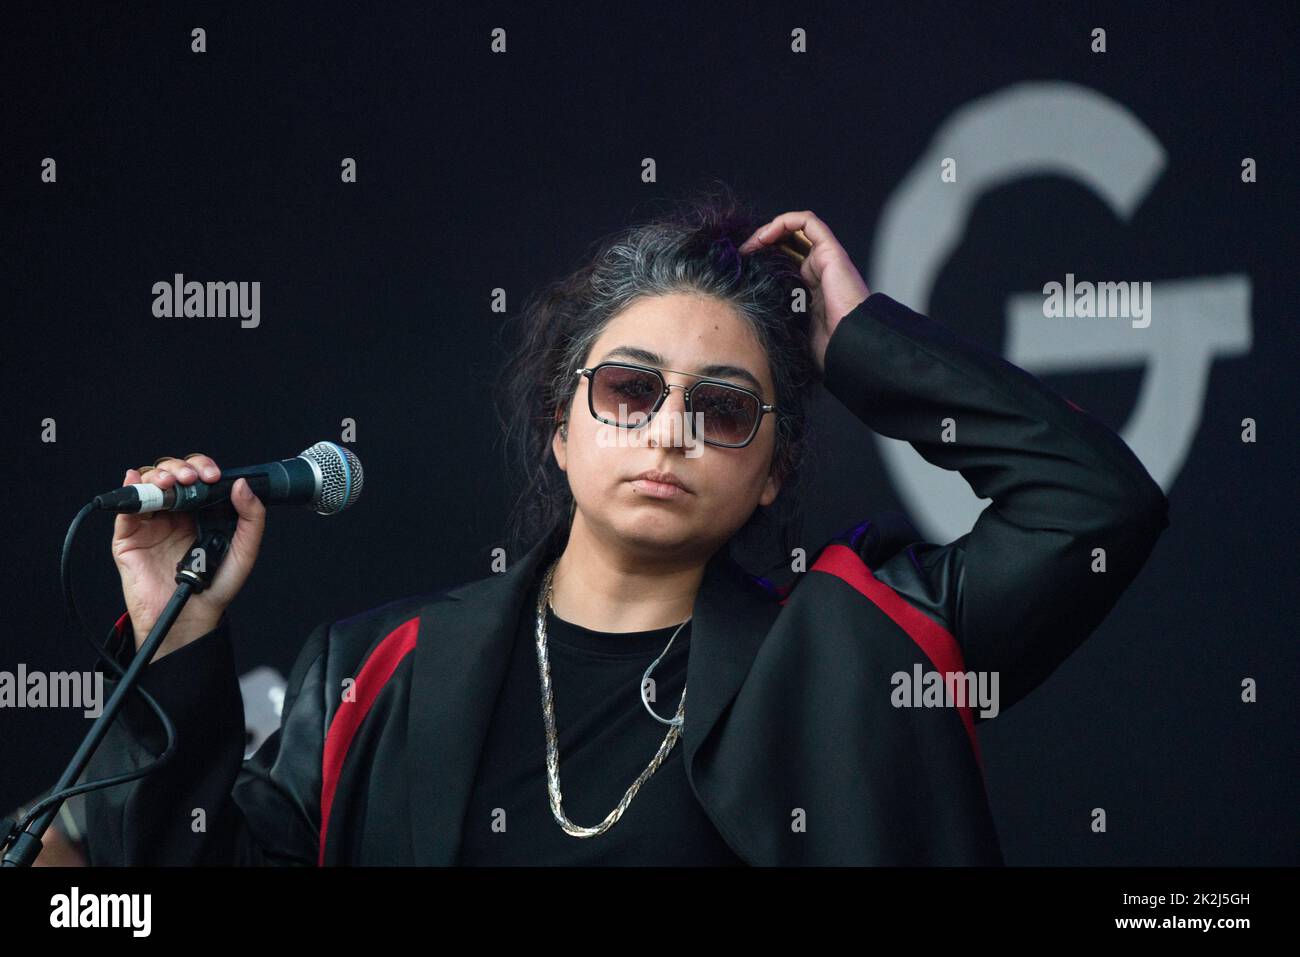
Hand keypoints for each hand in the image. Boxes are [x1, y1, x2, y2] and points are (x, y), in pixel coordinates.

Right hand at [112, 454, 266, 659]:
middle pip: (171, 474)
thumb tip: (242, 485)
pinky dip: (130, 489)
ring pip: (148, 485)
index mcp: (201, 512)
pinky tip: (137, 481)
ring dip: (157, 475)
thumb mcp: (244, 551)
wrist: (189, 617)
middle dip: (179, 468)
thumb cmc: (215, 586)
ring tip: (169, 483)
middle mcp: (175, 513)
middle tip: (190, 478)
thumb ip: (251, 519)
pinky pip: (126, 509)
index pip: (197, 477)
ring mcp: (151, 523)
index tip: (211, 475)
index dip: (201, 467)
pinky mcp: (129, 537)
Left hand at [738, 210, 870, 372]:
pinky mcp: (830, 250)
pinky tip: (766, 237)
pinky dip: (784, 221)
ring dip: (770, 230)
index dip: (762, 259)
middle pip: (787, 244)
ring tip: (752, 243)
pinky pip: (807, 221)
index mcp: (809, 287)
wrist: (850, 342)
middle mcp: (818, 269)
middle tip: (742, 254)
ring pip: (796, 228)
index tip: (742, 268)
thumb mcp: (793, 330)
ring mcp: (825, 258)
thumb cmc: (828, 343)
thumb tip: (754, 322)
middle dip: (762, 242)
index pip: (783, 262)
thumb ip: (779, 318)